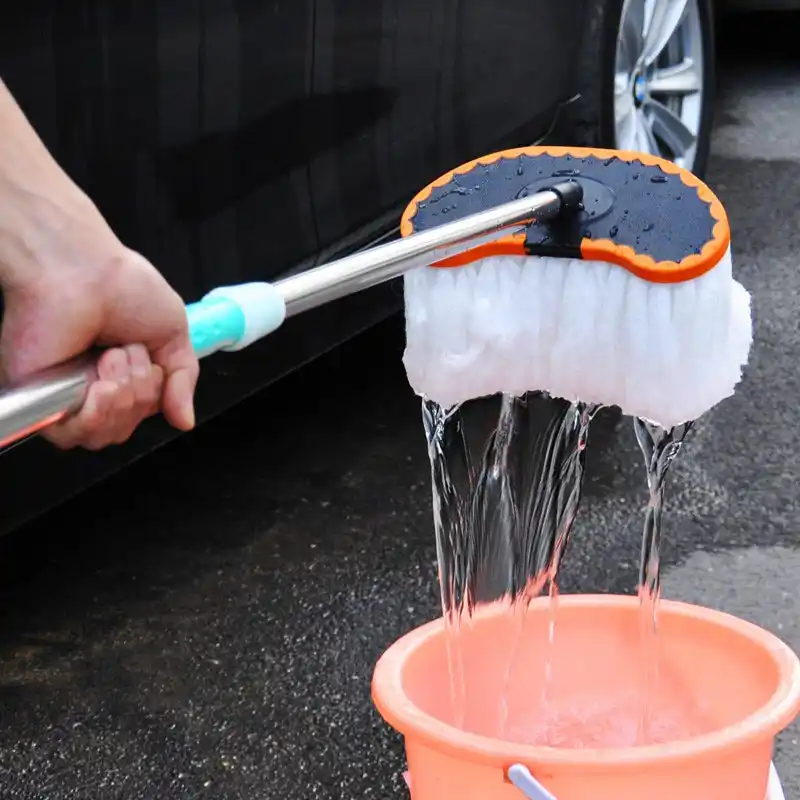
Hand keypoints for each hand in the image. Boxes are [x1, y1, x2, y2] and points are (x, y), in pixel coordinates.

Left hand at [0, 206, 198, 449]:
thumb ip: (183, 381)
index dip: (153, 399)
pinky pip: (73, 433)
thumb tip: (185, 421)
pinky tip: (101, 384)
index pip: (141, 415)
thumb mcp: (175, 334)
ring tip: (112, 359)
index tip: (153, 365)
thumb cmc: (123, 287)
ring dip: (121, 400)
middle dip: (140, 396)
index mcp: (122, 372)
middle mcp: (91, 384)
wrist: (85, 272)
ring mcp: (64, 392)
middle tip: (130, 353)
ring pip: (102, 435)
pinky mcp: (40, 396)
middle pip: (124, 429)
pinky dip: (96, 413)